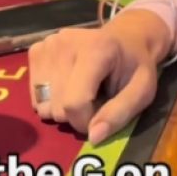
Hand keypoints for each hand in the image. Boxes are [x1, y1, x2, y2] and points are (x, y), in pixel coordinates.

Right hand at [29, 9, 171, 144]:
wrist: (125, 37)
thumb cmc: (135, 67)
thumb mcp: (141, 92)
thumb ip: (118, 115)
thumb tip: (93, 138)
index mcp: (95, 50)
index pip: (75, 102)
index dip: (85, 122)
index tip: (99, 119)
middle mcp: (65, 43)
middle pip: (57, 105)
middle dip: (75, 115)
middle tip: (94, 101)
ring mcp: (48, 44)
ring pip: (42, 102)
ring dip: (61, 107)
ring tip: (81, 92)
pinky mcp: (36, 49)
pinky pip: (34, 91)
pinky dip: (50, 97)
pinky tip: (67, 85)